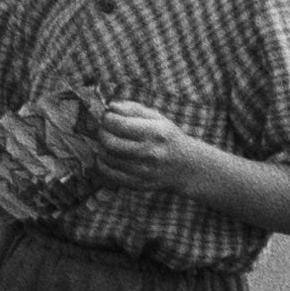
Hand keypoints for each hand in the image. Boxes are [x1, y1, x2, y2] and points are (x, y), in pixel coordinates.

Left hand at [75, 101, 202, 193]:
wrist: (186, 167)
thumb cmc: (168, 138)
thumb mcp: (157, 118)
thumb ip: (133, 109)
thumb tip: (110, 106)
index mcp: (154, 133)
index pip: (118, 124)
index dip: (107, 118)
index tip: (107, 116)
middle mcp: (149, 153)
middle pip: (109, 142)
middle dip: (102, 132)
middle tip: (105, 129)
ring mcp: (143, 171)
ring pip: (107, 158)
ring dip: (102, 147)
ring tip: (109, 141)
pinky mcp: (138, 184)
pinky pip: (109, 173)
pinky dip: (102, 163)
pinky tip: (107, 155)